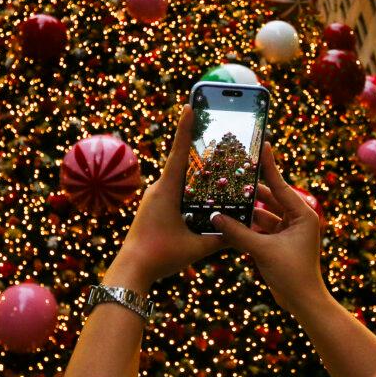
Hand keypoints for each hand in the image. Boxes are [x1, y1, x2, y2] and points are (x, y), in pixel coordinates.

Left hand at [106, 105, 224, 291]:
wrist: (131, 270)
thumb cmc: (160, 256)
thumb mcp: (196, 247)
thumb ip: (221, 238)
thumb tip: (244, 233)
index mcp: (166, 190)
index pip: (179, 152)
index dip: (185, 128)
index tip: (189, 106)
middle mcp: (158, 189)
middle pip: (182, 162)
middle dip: (198, 148)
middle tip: (216, 134)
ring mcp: (154, 198)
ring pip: (179, 179)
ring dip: (195, 172)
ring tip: (216, 165)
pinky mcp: (154, 208)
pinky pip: (174, 192)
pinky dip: (189, 189)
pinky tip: (203, 195)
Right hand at [212, 142, 326, 311]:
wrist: (303, 302)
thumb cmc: (292, 274)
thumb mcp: (262, 250)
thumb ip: (238, 232)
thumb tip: (216, 216)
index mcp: (302, 214)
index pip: (281, 185)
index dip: (269, 166)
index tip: (261, 145)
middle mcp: (297, 219)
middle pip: (270, 197)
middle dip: (252, 188)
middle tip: (234, 172)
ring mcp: (288, 231)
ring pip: (263, 213)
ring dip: (246, 209)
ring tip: (226, 195)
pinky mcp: (278, 243)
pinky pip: (259, 228)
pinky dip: (246, 225)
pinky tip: (228, 218)